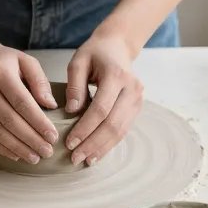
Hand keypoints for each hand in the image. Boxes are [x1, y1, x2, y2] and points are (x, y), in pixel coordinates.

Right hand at [0, 44, 58, 162]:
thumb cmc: (6, 62)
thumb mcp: (26, 62)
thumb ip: (40, 82)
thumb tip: (51, 105)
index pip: (21, 102)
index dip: (38, 122)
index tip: (52, 136)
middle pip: (9, 120)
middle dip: (30, 139)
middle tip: (47, 152)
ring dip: (17, 147)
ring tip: (34, 157)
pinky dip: (2, 148)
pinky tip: (16, 155)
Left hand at [64, 33, 143, 165]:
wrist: (118, 47)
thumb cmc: (95, 53)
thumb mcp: (78, 62)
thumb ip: (74, 85)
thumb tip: (71, 110)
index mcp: (116, 76)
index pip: (101, 109)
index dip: (85, 128)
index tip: (69, 142)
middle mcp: (132, 89)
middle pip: (113, 124)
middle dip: (93, 144)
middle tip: (75, 158)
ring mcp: (138, 99)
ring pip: (121, 130)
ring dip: (102, 148)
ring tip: (85, 161)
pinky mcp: (137, 107)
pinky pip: (124, 130)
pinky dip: (109, 144)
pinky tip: (96, 154)